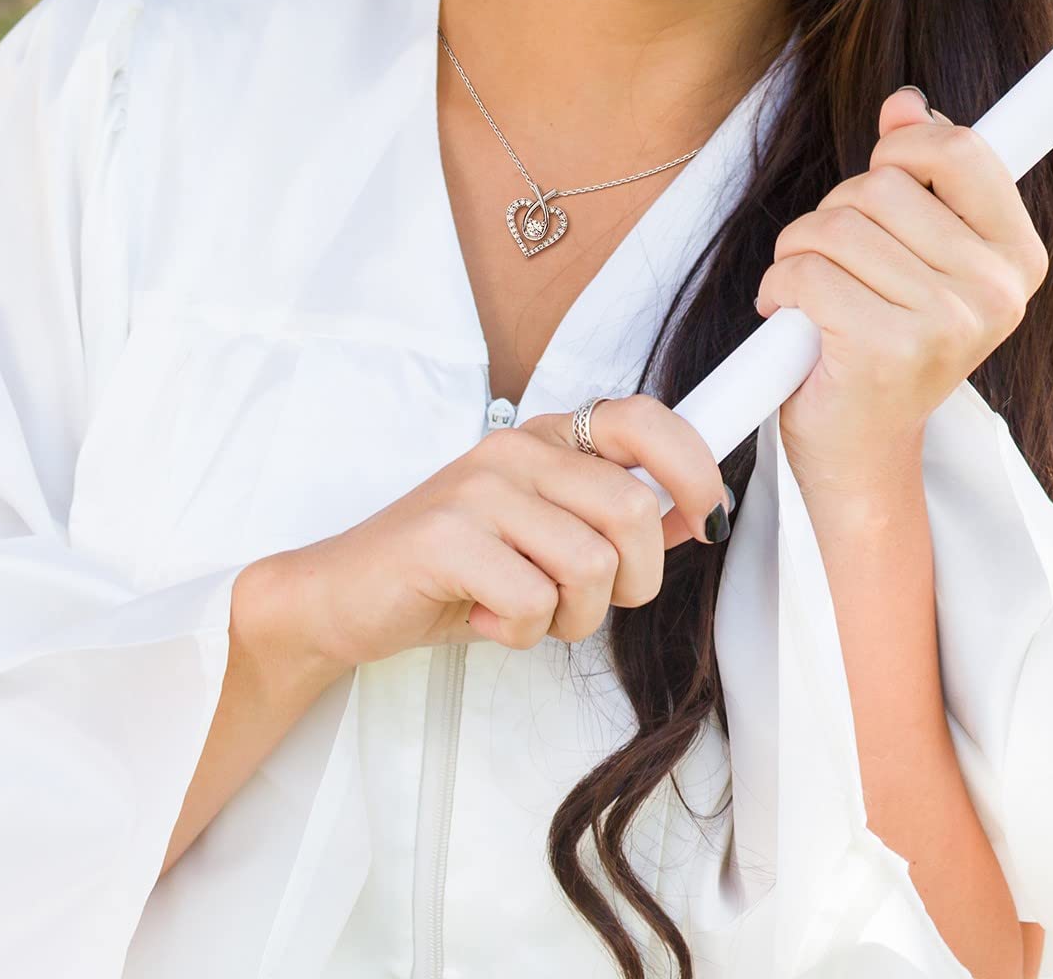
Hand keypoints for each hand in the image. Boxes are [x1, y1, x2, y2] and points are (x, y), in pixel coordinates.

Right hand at [272, 395, 733, 675]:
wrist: (343, 596)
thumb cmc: (450, 572)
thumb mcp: (539, 538)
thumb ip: (607, 522)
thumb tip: (690, 514)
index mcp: (544, 441)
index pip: (643, 420)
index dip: (694, 467)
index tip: (709, 518)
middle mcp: (515, 449)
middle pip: (630, 511)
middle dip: (631, 582)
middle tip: (585, 604)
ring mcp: (478, 488)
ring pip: (589, 564)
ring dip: (570, 618)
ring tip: (522, 611)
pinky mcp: (446, 536)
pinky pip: (532, 601)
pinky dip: (518, 632)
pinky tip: (480, 615)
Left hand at [754, 87, 1048, 503]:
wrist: (859, 447)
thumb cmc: (880, 336)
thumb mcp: (911, 249)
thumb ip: (918, 171)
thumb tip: (904, 102)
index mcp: (1015, 256)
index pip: (963, 150)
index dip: (907, 147)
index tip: (886, 171)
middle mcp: (993, 290)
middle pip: (879, 185)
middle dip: (834, 214)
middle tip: (839, 265)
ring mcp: (947, 323)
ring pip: (833, 226)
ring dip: (799, 254)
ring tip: (816, 297)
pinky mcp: (888, 351)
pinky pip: (803, 274)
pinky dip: (778, 291)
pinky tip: (796, 324)